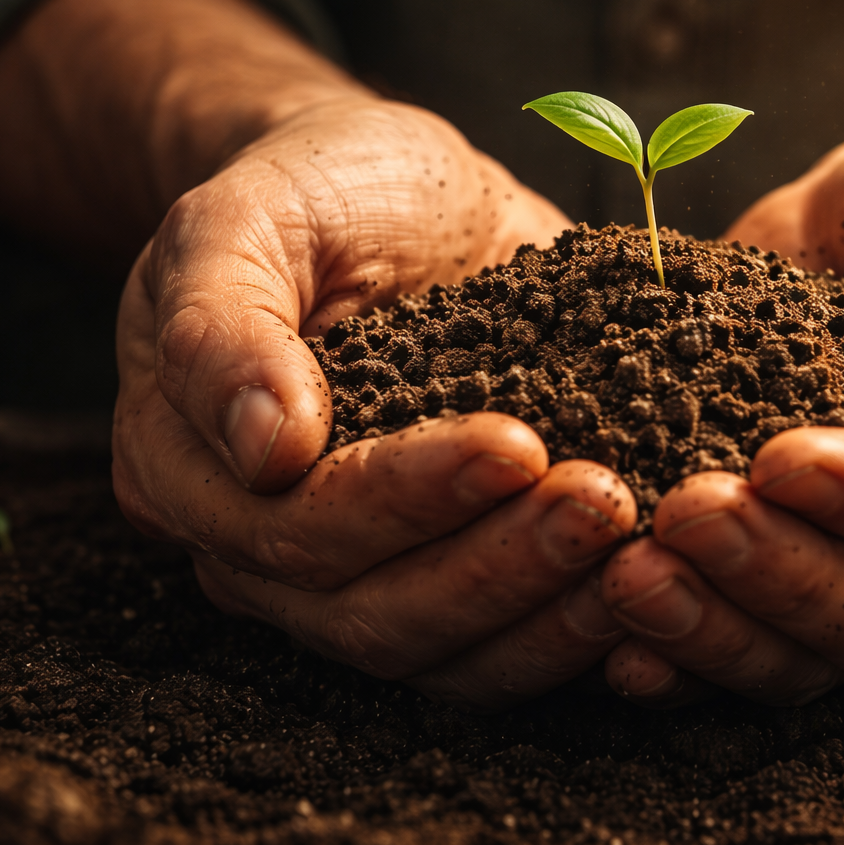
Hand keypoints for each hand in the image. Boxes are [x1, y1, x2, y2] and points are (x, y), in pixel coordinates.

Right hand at [110, 92, 639, 707]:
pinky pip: (503, 647)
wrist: (390, 194)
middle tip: (604, 502)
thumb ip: (222, 320)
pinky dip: (576, 631)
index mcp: (193, 470)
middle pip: (373, 613)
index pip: (295, 525)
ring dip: (548, 615)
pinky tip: (650, 587)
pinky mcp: (450, 572)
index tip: (514, 446)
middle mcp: (267, 551)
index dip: (404, 500)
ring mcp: (363, 574)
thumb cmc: (313, 192)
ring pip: (444, 652)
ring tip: (642, 551)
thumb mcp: (247, 216)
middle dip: (497, 566)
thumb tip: (263, 448)